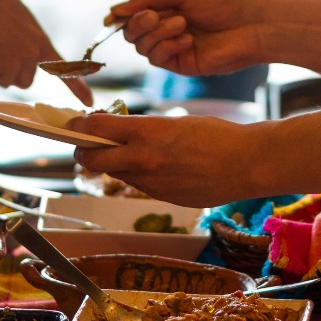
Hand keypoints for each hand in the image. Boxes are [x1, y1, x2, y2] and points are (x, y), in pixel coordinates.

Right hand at [0, 0, 93, 102]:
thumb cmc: (3, 8)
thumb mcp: (29, 27)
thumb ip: (31, 47)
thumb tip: (24, 66)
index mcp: (43, 45)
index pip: (64, 70)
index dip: (78, 88)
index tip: (89, 102)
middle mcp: (30, 58)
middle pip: (25, 82)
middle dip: (14, 73)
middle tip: (4, 51)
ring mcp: (11, 64)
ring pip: (4, 81)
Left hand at [71, 110, 265, 205]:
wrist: (247, 164)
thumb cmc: (217, 135)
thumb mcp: (175, 122)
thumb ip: (144, 130)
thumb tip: (121, 132)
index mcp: (146, 133)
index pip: (95, 129)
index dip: (79, 126)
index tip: (73, 124)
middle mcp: (143, 160)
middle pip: (93, 159)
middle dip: (84, 152)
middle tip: (86, 145)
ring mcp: (151, 183)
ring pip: (114, 174)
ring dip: (110, 164)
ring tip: (119, 153)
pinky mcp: (162, 198)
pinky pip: (138, 186)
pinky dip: (136, 175)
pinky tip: (151, 167)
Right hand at [107, 0, 270, 75]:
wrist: (250, 24)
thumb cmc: (222, 3)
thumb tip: (114, 10)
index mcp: (165, 10)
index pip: (131, 16)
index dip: (120, 16)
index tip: (113, 16)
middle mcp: (165, 31)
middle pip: (131, 34)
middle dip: (138, 23)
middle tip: (154, 15)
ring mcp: (173, 49)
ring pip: (142, 47)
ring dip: (158, 33)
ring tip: (183, 23)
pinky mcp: (181, 65)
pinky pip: (158, 58)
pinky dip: (168, 46)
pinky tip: (188, 39)